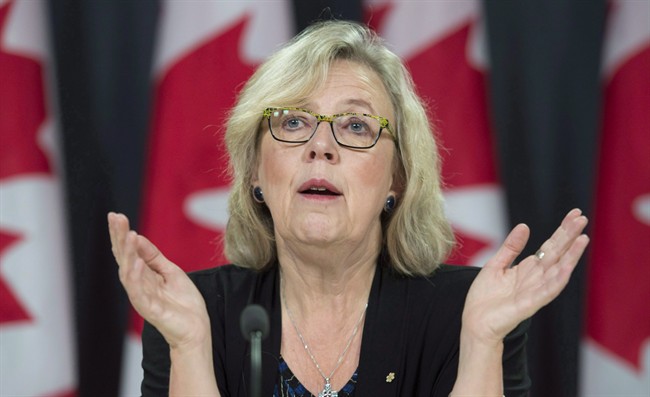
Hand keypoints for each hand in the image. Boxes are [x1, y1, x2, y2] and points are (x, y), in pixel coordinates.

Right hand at [108, 212, 210, 348]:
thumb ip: (154, 257)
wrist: (196, 328)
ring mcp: (142, 297)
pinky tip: (136, 263)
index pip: (129, 252)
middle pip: (125, 258)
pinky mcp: (149, 309)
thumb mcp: (171, 271)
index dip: (122, 234)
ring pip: (128, 272)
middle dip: (120, 238)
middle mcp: (138, 284)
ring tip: (128, 235)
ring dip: (127, 253)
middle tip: (116, 218)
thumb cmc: (184, 303)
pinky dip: (136, 277)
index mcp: (143, 275)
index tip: (116, 216)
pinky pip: (138, 292)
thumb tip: (138, 237)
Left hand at [462, 208, 588, 344]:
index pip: (550, 246)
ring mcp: (535, 291)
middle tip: (582, 218)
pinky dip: (557, 280)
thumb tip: (524, 226)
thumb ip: (510, 248)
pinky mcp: (529, 304)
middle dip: (569, 236)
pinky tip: (566, 268)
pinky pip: (547, 291)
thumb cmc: (484, 298)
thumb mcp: (495, 265)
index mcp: (528, 269)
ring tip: (582, 239)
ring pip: (558, 270)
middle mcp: (535, 278)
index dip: (562, 230)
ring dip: (571, 256)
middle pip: (556, 253)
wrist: (474, 323)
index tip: (574, 214)